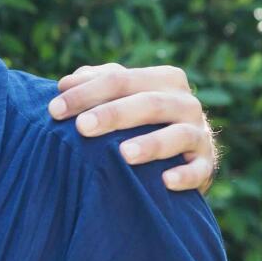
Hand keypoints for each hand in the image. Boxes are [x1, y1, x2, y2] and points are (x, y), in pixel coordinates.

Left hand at [49, 63, 216, 192]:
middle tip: (82, 127)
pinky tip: (165, 182)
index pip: (119, 79)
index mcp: (163, 79)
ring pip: (177, 134)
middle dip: (113, 114)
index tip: (54, 109)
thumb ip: (96, 84)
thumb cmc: (142, 120)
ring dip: (151, 144)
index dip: (85, 93)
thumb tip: (65, 83)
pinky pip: (199, 169)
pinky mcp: (207, 164)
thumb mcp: (123, 96)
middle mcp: (185, 102)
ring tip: (123, 154)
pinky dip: (184, 175)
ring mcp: (199, 133)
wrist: (186, 151)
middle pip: (148, 103)